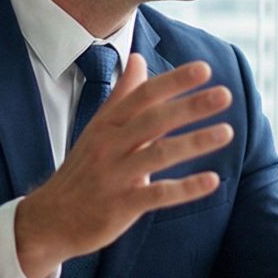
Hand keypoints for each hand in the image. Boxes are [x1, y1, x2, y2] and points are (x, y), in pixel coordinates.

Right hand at [14, 54, 233, 277]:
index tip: (204, 69)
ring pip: (158, 154)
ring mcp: (114, 175)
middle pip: (153, 120)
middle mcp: (110, 145)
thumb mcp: (99, 128)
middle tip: (224, 95)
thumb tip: (139, 59)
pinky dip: (185, 188)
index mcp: (107, 124)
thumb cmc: (83, 169)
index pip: (143, 96)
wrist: (50, 218)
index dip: (173, 81)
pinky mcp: (120, 205)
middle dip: (189, 106)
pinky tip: (212, 181)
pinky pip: (157, 194)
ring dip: (194, 142)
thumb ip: (123, 95)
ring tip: (227, 132)